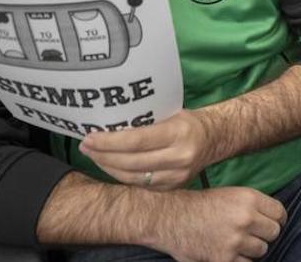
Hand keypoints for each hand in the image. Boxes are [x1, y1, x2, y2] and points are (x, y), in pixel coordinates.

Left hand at [80, 108, 213, 189]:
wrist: (215, 139)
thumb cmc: (188, 121)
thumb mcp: (170, 113)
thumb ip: (145, 121)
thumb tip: (108, 123)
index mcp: (178, 133)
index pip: (136, 141)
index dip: (109, 142)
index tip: (90, 138)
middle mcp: (179, 157)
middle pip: (131, 162)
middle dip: (103, 156)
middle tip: (85, 147)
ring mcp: (177, 176)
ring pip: (133, 177)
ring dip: (109, 168)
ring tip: (94, 157)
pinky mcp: (174, 187)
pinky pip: (141, 185)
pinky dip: (123, 176)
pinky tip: (111, 167)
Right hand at [151, 187, 285, 261]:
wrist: (171, 217)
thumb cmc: (200, 205)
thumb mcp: (231, 194)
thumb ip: (253, 205)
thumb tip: (273, 218)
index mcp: (248, 198)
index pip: (280, 213)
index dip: (276, 219)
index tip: (270, 223)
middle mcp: (245, 218)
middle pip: (273, 233)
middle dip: (264, 234)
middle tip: (250, 234)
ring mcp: (235, 240)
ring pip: (261, 250)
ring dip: (251, 249)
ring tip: (235, 242)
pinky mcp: (224, 258)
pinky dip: (238, 260)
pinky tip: (227, 252)